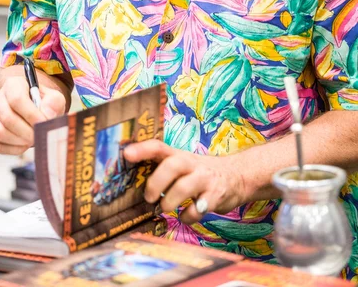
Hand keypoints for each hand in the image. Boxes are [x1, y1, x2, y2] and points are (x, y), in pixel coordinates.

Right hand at [0, 74, 65, 154]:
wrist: (32, 107)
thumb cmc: (43, 102)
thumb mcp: (53, 97)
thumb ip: (54, 103)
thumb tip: (47, 116)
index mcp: (13, 85)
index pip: (17, 99)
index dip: (31, 114)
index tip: (43, 123)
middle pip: (8, 118)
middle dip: (26, 132)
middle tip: (39, 136)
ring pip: (0, 132)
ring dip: (19, 141)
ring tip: (32, 140)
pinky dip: (13, 149)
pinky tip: (24, 145)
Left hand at [124, 140, 246, 223]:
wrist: (237, 176)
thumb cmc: (200, 172)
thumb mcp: (184, 163)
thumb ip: (162, 167)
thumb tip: (132, 178)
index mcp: (179, 155)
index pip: (158, 147)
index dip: (141, 149)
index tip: (126, 154)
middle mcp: (192, 164)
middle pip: (171, 166)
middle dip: (156, 183)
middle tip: (149, 198)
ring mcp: (204, 179)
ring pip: (183, 188)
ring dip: (169, 202)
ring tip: (165, 208)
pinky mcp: (215, 196)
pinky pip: (197, 209)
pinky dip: (187, 216)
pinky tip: (185, 215)